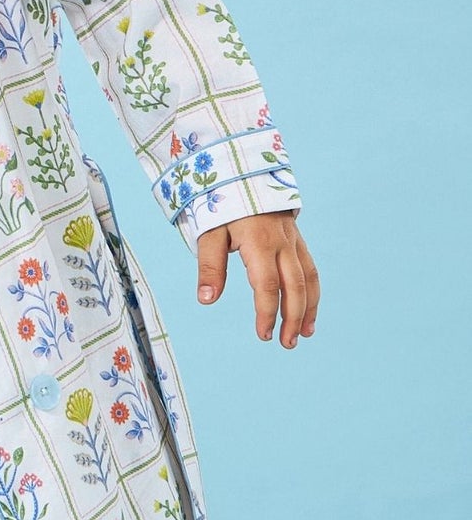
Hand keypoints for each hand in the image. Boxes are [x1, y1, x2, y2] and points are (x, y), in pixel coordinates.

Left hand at [195, 212, 317, 346]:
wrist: (244, 176)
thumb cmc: (223, 206)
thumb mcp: (209, 233)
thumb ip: (209, 266)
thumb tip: (206, 300)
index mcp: (259, 243)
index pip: (267, 285)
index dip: (267, 312)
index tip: (263, 334)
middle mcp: (282, 243)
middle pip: (295, 286)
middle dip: (293, 317)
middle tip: (286, 343)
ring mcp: (293, 241)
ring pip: (309, 278)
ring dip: (309, 308)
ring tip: (304, 334)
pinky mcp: (297, 240)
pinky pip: (310, 268)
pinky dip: (312, 291)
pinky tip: (308, 310)